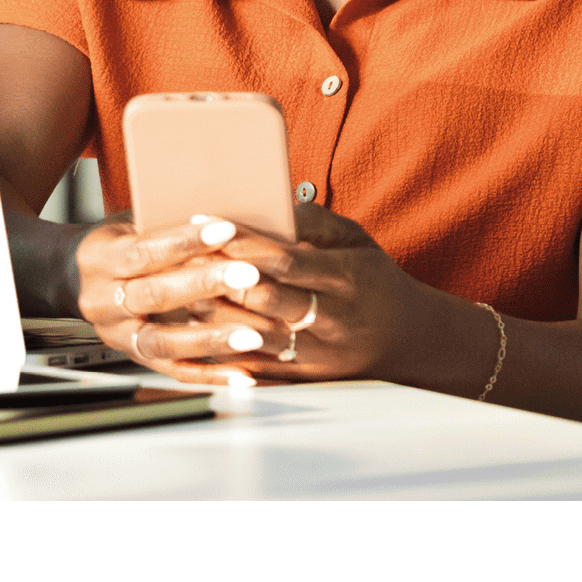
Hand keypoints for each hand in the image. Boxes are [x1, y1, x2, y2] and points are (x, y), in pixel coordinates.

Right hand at [75, 214, 277, 384]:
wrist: (79, 276)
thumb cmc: (121, 241)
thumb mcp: (133, 222)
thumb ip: (167, 224)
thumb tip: (222, 218)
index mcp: (100, 258)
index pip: (144, 251)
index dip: (185, 241)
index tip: (226, 230)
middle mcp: (102, 301)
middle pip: (155, 295)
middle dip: (205, 285)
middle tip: (250, 275)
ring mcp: (117, 335)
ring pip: (163, 342)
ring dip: (211, 339)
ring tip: (253, 335)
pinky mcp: (135, 358)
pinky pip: (173, 372)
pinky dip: (210, 375)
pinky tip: (243, 373)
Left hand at [92, 203, 443, 389]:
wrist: (407, 339)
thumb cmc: (373, 280)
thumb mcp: (356, 239)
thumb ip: (314, 220)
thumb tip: (270, 201)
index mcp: (347, 279)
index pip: (285, 259)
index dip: (242, 241)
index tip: (206, 222)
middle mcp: (332, 320)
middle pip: (263, 298)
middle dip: (216, 276)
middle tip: (176, 256)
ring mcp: (318, 356)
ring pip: (251, 336)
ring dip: (209, 313)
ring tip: (174, 290)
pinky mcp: (304, 380)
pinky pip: (254, 368)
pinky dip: (219, 350)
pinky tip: (193, 332)